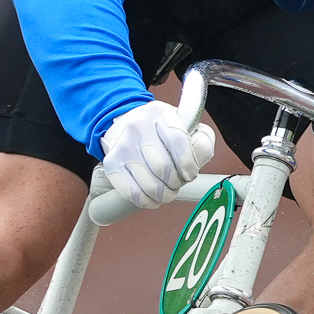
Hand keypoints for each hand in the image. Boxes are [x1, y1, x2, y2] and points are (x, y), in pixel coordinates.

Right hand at [99, 100, 216, 208]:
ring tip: (167, 191)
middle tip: (178, 182)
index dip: (188, 164)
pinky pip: (132, 193)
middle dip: (176, 182)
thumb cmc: (161, 132)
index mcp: (159, 112)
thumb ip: (201, 140)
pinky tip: (153, 198)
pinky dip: (147, 201)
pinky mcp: (111, 163)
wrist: (127, 126)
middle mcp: (137, 126)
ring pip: (149, 185)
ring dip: (163, 195)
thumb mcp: (186, 126)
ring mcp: (122, 145)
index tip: (190, 173)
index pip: (178, 140)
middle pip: (162, 167)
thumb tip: (199, 155)